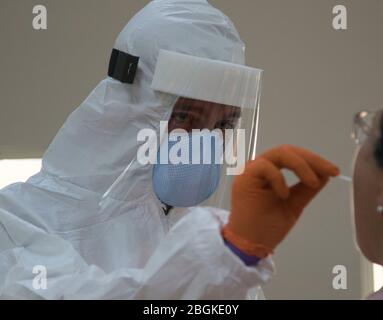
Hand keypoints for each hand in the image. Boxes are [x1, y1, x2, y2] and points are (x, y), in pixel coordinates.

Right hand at [222, 145, 339, 257]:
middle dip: (312, 160)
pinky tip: (284, 195)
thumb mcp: (294, 204)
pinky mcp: (245, 177)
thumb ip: (306, 188)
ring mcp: (251, 171)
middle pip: (287, 151)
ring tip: (312, 182)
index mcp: (269, 172)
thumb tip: (324, 174)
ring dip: (300, 165)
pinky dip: (279, 178)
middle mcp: (259, 168)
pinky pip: (265, 167)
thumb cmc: (267, 227)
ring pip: (279, 154)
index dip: (314, 161)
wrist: (250, 244)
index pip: (292, 157)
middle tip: (330, 171)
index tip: (333, 171)